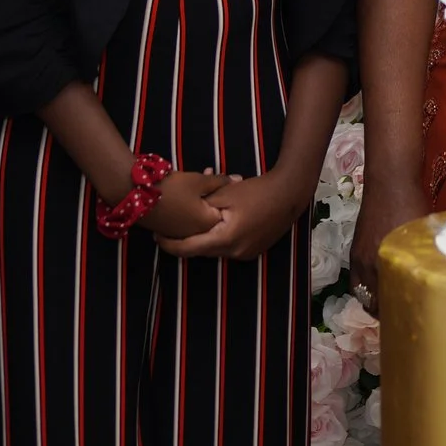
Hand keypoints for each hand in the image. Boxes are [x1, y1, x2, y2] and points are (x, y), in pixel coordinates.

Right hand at [141, 169, 225, 240]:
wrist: (136, 193)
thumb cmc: (172, 187)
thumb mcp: (199, 180)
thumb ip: (220, 181)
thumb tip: (238, 179)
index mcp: (207, 224)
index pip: (227, 215)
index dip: (226, 195)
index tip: (223, 180)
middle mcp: (195, 234)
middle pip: (212, 217)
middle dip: (214, 197)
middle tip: (209, 177)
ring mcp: (180, 234)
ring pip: (198, 218)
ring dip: (201, 202)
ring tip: (197, 181)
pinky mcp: (168, 231)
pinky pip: (185, 221)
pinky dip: (189, 208)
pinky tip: (184, 192)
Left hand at [158, 169, 310, 260]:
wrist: (289, 194)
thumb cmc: (257, 190)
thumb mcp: (225, 194)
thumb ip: (203, 206)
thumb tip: (181, 212)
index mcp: (225, 239)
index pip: (189, 249)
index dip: (169, 245)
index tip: (156, 237)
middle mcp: (234, 253)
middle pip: (201, 250)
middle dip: (185, 240)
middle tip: (169, 228)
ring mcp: (245, 255)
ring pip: (214, 250)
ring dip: (203, 238)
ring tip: (191, 224)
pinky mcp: (252, 252)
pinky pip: (228, 248)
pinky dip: (218, 238)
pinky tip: (215, 224)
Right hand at [348, 180, 427, 307]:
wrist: (390, 180)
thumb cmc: (411, 204)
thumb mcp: (422, 235)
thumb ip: (424, 258)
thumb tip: (436, 277)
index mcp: (384, 262)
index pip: (386, 300)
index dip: (396, 313)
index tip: (409, 318)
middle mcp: (367, 263)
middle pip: (371, 300)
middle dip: (383, 311)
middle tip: (400, 315)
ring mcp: (358, 256)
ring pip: (361, 290)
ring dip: (372, 300)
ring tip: (388, 305)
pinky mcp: (355, 248)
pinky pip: (356, 278)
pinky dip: (365, 287)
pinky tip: (378, 287)